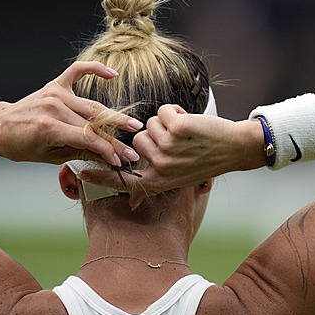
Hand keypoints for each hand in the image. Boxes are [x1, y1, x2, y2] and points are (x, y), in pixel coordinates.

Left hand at [0, 61, 141, 165]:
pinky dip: (95, 69)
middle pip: (94, 123)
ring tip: (133, 125)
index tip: (122, 160)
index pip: (88, 140)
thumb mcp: (50, 157)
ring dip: (114, 117)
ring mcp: (55, 93)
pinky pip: (78, 71)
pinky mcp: (55, 84)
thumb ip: (80, 153)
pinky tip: (112, 74)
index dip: (108, 151)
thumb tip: (107, 158)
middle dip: (116, 138)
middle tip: (133, 148)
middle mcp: (54, 107)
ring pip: (92, 105)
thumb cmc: (21, 145)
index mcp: (50, 128)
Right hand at [77, 104, 262, 208]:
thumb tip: (131, 203)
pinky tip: (190, 123)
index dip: (100, 177)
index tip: (81, 173)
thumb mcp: (176, 181)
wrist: (234, 149)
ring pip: (150, 123)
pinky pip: (164, 111)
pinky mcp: (177, 129)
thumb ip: (150, 186)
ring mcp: (168, 148)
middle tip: (176, 143)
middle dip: (154, 134)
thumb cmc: (204, 162)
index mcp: (158, 181)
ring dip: (166, 122)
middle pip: (137, 139)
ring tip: (186, 134)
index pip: (122, 180)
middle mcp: (160, 168)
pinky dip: (176, 112)